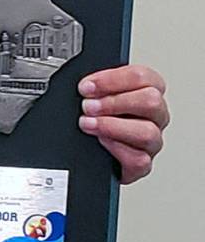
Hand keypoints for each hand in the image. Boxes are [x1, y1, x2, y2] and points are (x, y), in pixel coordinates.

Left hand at [78, 65, 168, 183]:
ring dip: (111, 126)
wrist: (87, 148)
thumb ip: (96, 85)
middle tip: (88, 106)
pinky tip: (100, 141)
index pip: (142, 76)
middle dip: (114, 102)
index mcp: (146, 90)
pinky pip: (139, 159)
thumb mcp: (94, 93)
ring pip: (147, 132)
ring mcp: (152, 141)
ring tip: (87, 123)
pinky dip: (116, 149)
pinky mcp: (143, 164)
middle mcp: (155, 115)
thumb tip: (87, 84)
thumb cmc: (95, 114)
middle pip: (151, 101)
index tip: (86, 87)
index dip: (111, 80)